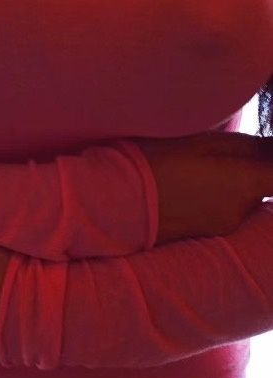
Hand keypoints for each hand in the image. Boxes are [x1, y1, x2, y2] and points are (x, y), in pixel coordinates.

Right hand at [135, 132, 272, 243]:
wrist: (119, 201)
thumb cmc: (159, 162)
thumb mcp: (207, 143)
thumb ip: (253, 147)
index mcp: (246, 183)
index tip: (264, 155)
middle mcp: (242, 211)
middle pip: (265, 187)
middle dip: (254, 170)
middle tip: (224, 154)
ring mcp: (226, 226)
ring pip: (247, 199)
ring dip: (236, 184)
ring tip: (202, 169)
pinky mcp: (210, 234)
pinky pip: (228, 211)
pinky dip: (220, 198)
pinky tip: (193, 187)